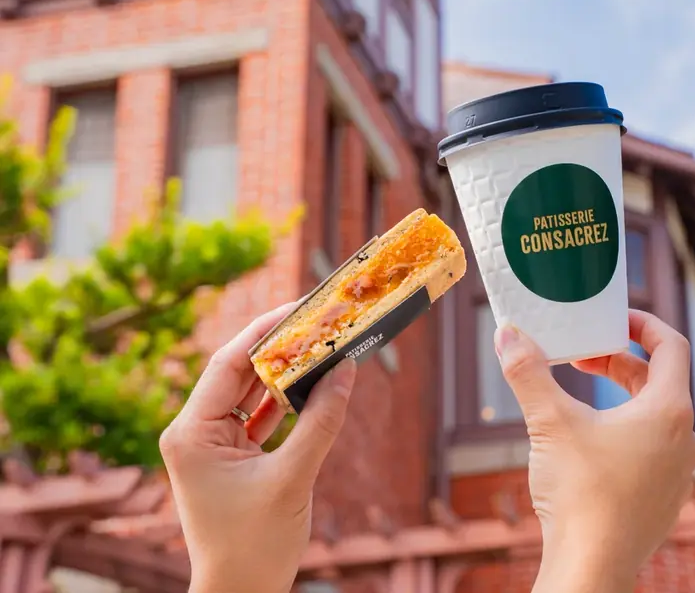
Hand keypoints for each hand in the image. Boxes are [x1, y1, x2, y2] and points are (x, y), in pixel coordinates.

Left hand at [159, 304, 358, 592]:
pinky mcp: (231, 458)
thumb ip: (322, 421)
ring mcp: (212, 445)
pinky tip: (315, 385)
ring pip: (251, 392)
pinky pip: (260, 417)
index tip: (300, 306)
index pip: (229, 363)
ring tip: (321, 345)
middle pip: (240, 372)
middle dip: (280, 348)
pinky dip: (286, 402)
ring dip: (285, 373)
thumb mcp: (293, 478)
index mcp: (191, 432)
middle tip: (318, 320)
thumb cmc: (255, 545)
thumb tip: (346, 369)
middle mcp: (194, 432)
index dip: (265, 331)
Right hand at [494, 309, 694, 592]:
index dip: (643, 323)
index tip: (614, 319)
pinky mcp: (666, 499)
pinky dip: (627, 433)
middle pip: (659, 380)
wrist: (591, 568)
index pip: (671, 345)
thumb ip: (528, 372)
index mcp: (670, 410)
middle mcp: (686, 438)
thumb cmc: (580, 494)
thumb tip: (508, 335)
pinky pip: (654, 450)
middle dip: (618, 363)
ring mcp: (680, 473)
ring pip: (656, 417)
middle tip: (580, 358)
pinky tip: (592, 445)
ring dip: (622, 399)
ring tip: (581, 399)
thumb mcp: (549, 422)